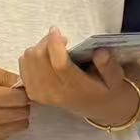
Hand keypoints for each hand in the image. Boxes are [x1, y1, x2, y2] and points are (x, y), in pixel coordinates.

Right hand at [0, 58, 29, 139]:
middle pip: (23, 112)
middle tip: (9, 97)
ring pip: (21, 125)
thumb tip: (25, 85)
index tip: (16, 88)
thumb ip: (5, 75)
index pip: (21, 98)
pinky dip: (8, 125)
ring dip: (17, 115)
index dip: (22, 91)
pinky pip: (10, 134)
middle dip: (21, 103)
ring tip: (3, 107)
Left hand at [18, 31, 138, 126]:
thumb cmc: (107, 90)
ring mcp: (41, 94)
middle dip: (46, 42)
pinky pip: (23, 67)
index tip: (56, 30)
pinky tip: (44, 58)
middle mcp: (55, 93)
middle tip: (59, 38)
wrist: (98, 109)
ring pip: (28, 61)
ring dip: (38, 48)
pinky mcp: (33, 93)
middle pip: (39, 59)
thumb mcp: (116, 79)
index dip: (54, 44)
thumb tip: (100, 52)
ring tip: (53, 48)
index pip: (59, 64)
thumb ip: (109, 66)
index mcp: (77, 89)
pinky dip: (30, 58)